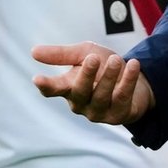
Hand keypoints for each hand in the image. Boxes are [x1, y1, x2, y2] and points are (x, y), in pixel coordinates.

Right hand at [32, 42, 152, 124]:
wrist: (133, 78)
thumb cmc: (103, 66)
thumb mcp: (84, 54)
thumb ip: (62, 54)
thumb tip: (33, 52)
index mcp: (68, 88)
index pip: (53, 89)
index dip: (46, 85)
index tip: (37, 79)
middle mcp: (81, 103)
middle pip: (79, 92)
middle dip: (86, 75)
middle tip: (93, 58)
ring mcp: (99, 112)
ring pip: (102, 96)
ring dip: (109, 76)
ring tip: (116, 59)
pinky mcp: (118, 115)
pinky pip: (123, 97)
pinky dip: (128, 80)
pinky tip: (133, 64)